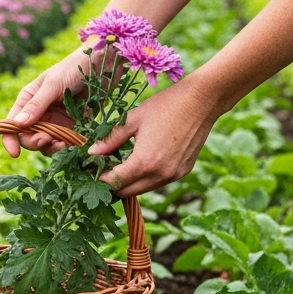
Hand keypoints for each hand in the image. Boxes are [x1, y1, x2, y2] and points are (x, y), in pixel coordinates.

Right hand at [3, 47, 89, 157]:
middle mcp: (39, 113)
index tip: (15, 153)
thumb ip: (36, 105)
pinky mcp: (72, 127)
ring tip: (62, 144)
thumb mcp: (53, 84)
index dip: (10, 139)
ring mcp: (55, 122)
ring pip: (45, 144)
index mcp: (28, 100)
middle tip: (47, 140)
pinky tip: (72, 144)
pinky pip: (64, 144)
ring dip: (51, 147)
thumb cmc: (74, 67)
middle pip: (28, 138)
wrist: (103, 65)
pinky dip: (66, 147)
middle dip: (35, 142)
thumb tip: (18, 124)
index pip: (12, 124)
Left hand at [89, 77, 219, 197]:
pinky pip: (158, 182)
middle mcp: (160, 175)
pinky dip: (146, 178)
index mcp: (144, 162)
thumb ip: (110, 139)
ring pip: (143, 189)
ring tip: (120, 166)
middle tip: (103, 169)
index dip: (99, 178)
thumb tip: (91, 153)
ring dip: (129, 183)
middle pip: (127, 192)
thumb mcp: (132, 120)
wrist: (201, 101)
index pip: (114, 182)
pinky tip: (140, 162)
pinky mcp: (183, 172)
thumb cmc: (165, 105)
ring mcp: (173, 176)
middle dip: (112, 184)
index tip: (91, 170)